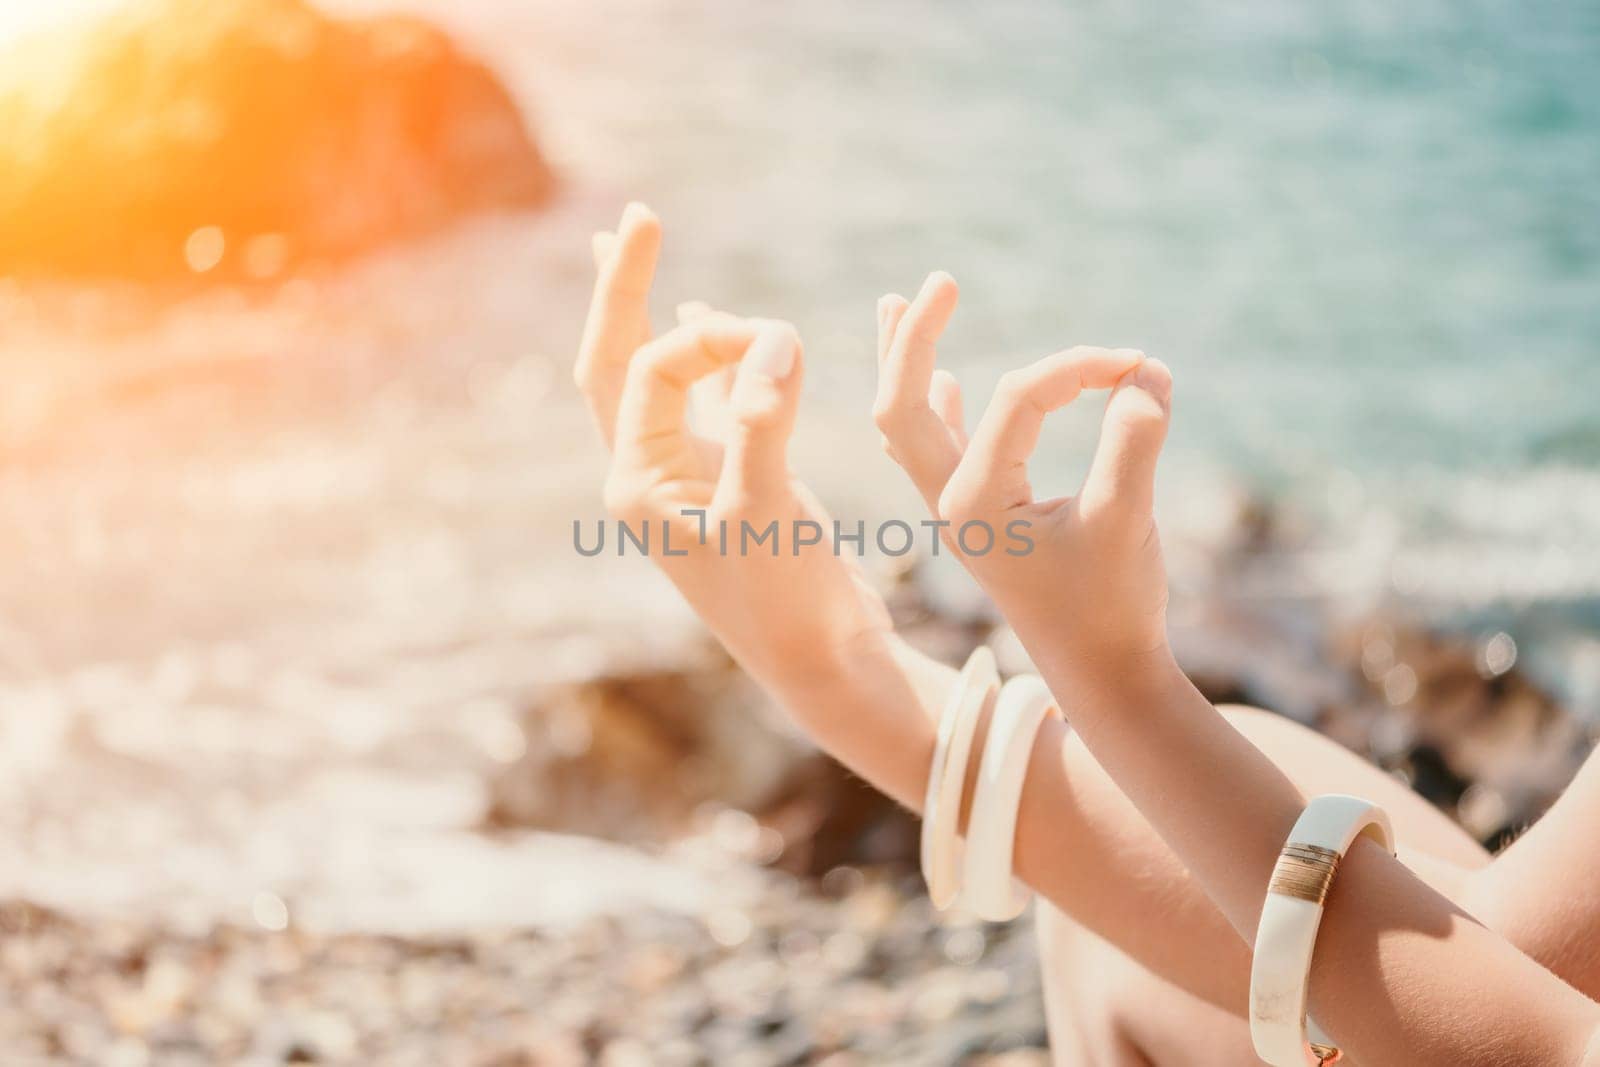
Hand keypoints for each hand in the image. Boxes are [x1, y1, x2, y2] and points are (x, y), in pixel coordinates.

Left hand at [575, 204, 891, 694]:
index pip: (655, 370)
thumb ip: (764, 419)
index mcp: (637, 482)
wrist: (823, 664)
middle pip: (617, 361)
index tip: (781, 338)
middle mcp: (649, 475)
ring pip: (656, 378)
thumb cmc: (787, 600)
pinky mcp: (728, 481)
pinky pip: (701, 401)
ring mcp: (687, 477)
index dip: (711, 337)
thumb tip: (772, 337)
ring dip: (653, 315)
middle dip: (625, 289)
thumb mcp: (770, 509)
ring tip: (634, 249)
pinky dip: (705, 356)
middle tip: (634, 219)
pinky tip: (706, 319)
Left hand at [872, 271, 1175, 693]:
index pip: (1016, 398)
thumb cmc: (1113, 603)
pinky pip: (939, 450)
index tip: (1139, 365)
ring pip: (910, 424)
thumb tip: (1147, 373)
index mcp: (974, 500)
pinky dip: (940, 407)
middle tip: (937, 281)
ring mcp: (958, 509)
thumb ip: (1135, 440)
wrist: (1102, 673)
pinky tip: (947, 379)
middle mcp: (950, 500)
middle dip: (914, 339)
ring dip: (908, 364)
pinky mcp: (980, 516)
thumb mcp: (1128, 517)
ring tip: (896, 303)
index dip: (1080, 368)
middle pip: (903, 403)